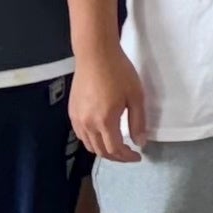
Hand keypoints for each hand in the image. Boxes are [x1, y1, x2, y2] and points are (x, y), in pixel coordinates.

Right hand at [71, 49, 148, 163]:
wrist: (95, 54)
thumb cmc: (119, 72)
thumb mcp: (136, 96)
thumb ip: (138, 122)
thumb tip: (140, 143)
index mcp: (105, 121)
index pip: (114, 149)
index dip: (127, 157)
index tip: (138, 156)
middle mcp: (87, 124)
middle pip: (100, 151)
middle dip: (116, 157)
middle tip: (129, 154)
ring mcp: (76, 118)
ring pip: (89, 145)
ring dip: (103, 150)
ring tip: (118, 146)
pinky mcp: (71, 112)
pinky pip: (81, 134)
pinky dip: (92, 141)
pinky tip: (103, 135)